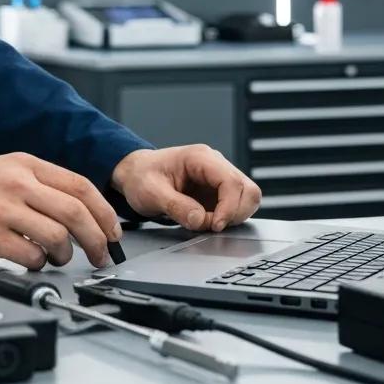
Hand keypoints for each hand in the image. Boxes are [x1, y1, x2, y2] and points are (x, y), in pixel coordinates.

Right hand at [0, 153, 121, 270]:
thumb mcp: (2, 169)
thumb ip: (36, 183)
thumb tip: (75, 208)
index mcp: (24, 163)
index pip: (80, 185)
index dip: (104, 212)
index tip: (112, 230)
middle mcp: (17, 182)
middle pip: (76, 211)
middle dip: (97, 238)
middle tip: (100, 254)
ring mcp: (3, 208)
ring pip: (57, 235)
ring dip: (65, 254)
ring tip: (58, 258)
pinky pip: (30, 255)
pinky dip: (38, 264)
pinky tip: (31, 261)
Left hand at [111, 145, 261, 231]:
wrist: (135, 174)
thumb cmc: (141, 176)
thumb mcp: (150, 192)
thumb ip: (175, 206)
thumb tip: (200, 220)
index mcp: (199, 158)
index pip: (231, 181)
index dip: (229, 207)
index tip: (215, 225)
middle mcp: (214, 165)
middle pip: (247, 190)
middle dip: (234, 214)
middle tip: (210, 225)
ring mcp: (218, 178)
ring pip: (247, 199)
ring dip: (233, 217)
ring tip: (206, 222)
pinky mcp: (218, 192)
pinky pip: (236, 207)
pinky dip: (228, 219)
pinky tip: (207, 221)